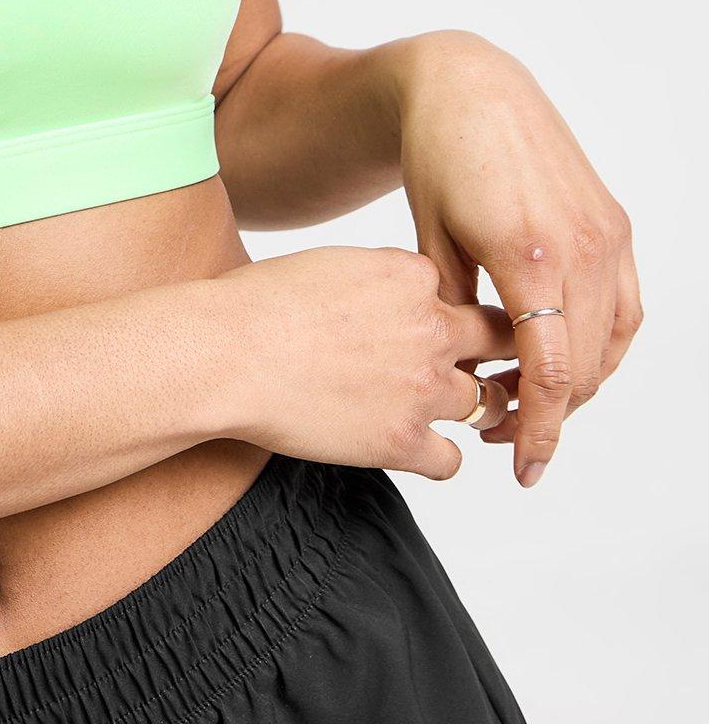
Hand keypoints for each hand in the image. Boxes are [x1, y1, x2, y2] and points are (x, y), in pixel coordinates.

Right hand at [217, 246, 514, 477]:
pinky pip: (451, 460)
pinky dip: (437, 456)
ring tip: (444, 409)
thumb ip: (377, 277)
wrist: (227, 354)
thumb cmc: (259, 303)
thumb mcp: (330, 263)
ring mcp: (422, 389)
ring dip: (471, 406)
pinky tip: (415, 447)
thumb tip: (387, 295)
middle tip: (480, 362)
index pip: (450, 290)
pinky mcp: (403, 441)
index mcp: (410, 276)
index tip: (421, 321)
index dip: (437, 306)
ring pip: (486, 402)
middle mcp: (430, 329)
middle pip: (495, 337)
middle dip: (489, 349)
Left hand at [393, 30, 642, 487]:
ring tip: (526, 399)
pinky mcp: (614, 222)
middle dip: (548, 414)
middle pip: (583, 367)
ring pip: (610, 343)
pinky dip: (602, 343)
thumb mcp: (429, 240)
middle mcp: (580, 246)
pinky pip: (625, 305)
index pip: (549, 373)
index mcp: (529, 254)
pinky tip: (565, 358)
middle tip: (501, 433)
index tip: (522, 470)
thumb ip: (452, 315)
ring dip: (576, 383)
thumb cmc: (434, 156)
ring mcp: (605, 233)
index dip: (539, 431)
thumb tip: (464, 381)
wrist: (467, 86)